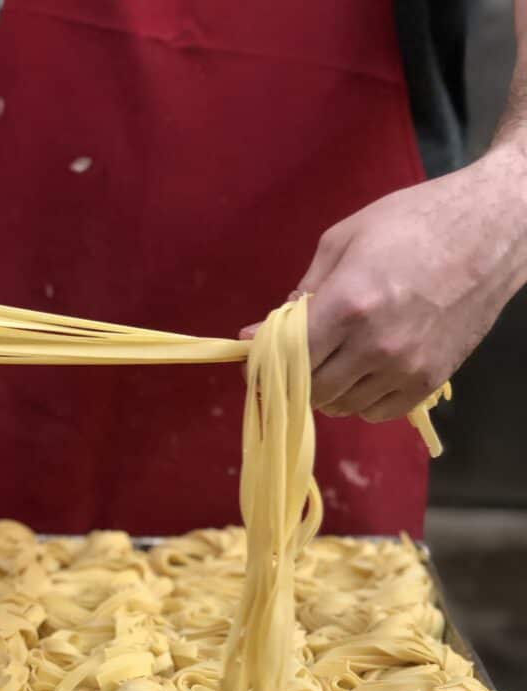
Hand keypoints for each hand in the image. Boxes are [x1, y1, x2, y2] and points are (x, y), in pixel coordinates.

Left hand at [241, 151, 526, 420]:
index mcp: (350, 304)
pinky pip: (376, 413)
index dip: (264, 360)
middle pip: (311, 389)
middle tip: (292, 358)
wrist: (490, 231)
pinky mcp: (429, 381)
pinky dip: (358, 401)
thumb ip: (302, 291)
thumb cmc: (412, 222)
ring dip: (325, 390)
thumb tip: (261, 333)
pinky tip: (359, 375)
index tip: (255, 355)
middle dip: (292, 376)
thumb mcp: (344, 239)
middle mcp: (376, 346)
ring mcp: (406, 369)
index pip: (289, 357)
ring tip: (330, 361)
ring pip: (340, 406)